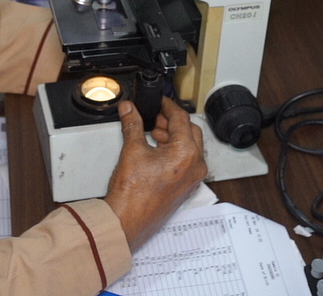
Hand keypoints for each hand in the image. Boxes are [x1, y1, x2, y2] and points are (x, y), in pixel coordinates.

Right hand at [103, 97, 207, 250]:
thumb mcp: (132, 150)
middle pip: (190, 132)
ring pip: (190, 147)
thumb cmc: (132, 194)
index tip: (159, 101)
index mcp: (187, 153)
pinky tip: (156, 150)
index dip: (167, 106)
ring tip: (153, 132)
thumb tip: (130, 109)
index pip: (181, 119)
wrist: (126, 221)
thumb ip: (133, 124)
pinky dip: (174, 151)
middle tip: (155, 116)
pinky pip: (187, 161)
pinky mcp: (185, 187)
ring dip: (173, 136)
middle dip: (172, 122)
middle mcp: (195, 166)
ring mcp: (192, 179)